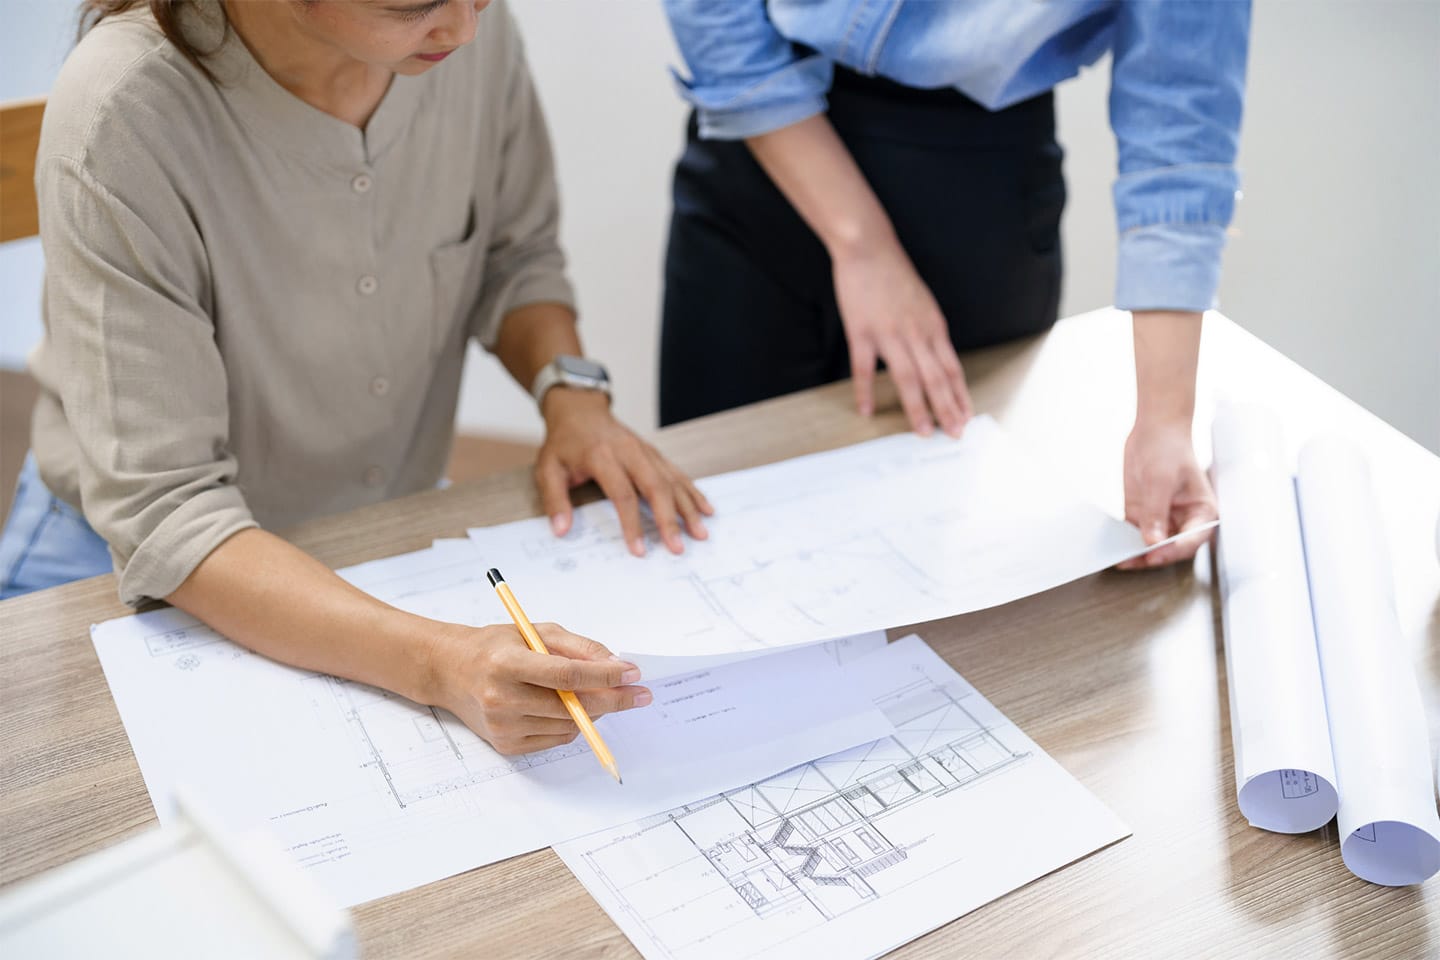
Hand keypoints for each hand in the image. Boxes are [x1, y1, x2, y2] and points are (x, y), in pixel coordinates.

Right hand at [434, 621, 650, 755]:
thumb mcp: (536, 632)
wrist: (451, 671)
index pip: (566, 676)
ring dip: (591, 711)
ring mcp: (502, 726)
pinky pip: (556, 739)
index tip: (633, 674)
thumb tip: (617, 665)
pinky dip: (570, 724)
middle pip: (572, 706)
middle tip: (639, 693)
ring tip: (591, 693)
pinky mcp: (506, 745)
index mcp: (506, 664)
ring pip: (569, 726)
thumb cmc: (497, 647)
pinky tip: (565, 707)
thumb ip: (578, 647)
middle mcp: (501, 699)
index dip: (605, 676)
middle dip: (613, 699)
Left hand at [535, 389, 713, 556]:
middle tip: (678, 547)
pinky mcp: (654, 453)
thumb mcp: (547, 468)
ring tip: (700, 533)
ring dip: (688, 508)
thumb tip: (561, 530)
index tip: (639, 550)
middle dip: (669, 519)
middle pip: (655, 487)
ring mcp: (645, 451)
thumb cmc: (564, 443)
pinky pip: (677, 473)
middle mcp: (629, 452)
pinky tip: (706, 508)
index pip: (622, 494)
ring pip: (671, 480)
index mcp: (602, 456)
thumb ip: (554, 499)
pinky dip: (693, 492)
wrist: (580, 409)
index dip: (632, 524)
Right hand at [831, 240, 972, 436]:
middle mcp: (916, 333)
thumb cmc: (894, 274)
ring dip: (917, 407)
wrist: (869, 248)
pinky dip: (866, 391)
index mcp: (933, 327)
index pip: (953, 369)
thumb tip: (937, 358)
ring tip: (921, 430)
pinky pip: (865, 368)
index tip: (966, 418)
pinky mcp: (862, 331)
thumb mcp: (923, 303)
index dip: (961, 396)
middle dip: (947, 410)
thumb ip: (929, 332)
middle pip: (937, 379)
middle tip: (954, 433)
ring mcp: (889, 333)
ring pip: (908, 378)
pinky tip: (867, 410)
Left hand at [1117, 418, 1217, 569]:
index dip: (1172, 550)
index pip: (1190, 540)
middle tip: (1131, 561)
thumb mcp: (1160, 480)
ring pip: (1150, 546)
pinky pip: (1133, 534)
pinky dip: (1123, 541)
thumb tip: (1152, 541)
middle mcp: (1184, 521)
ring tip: (1118, 558)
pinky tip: (1111, 545)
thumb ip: (1156, 512)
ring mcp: (1163, 519)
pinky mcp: (1143, 515)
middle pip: (1169, 548)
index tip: (1154, 555)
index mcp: (1201, 513)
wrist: (1155, 431)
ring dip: (1135, 553)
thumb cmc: (1169, 449)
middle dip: (1151, 556)